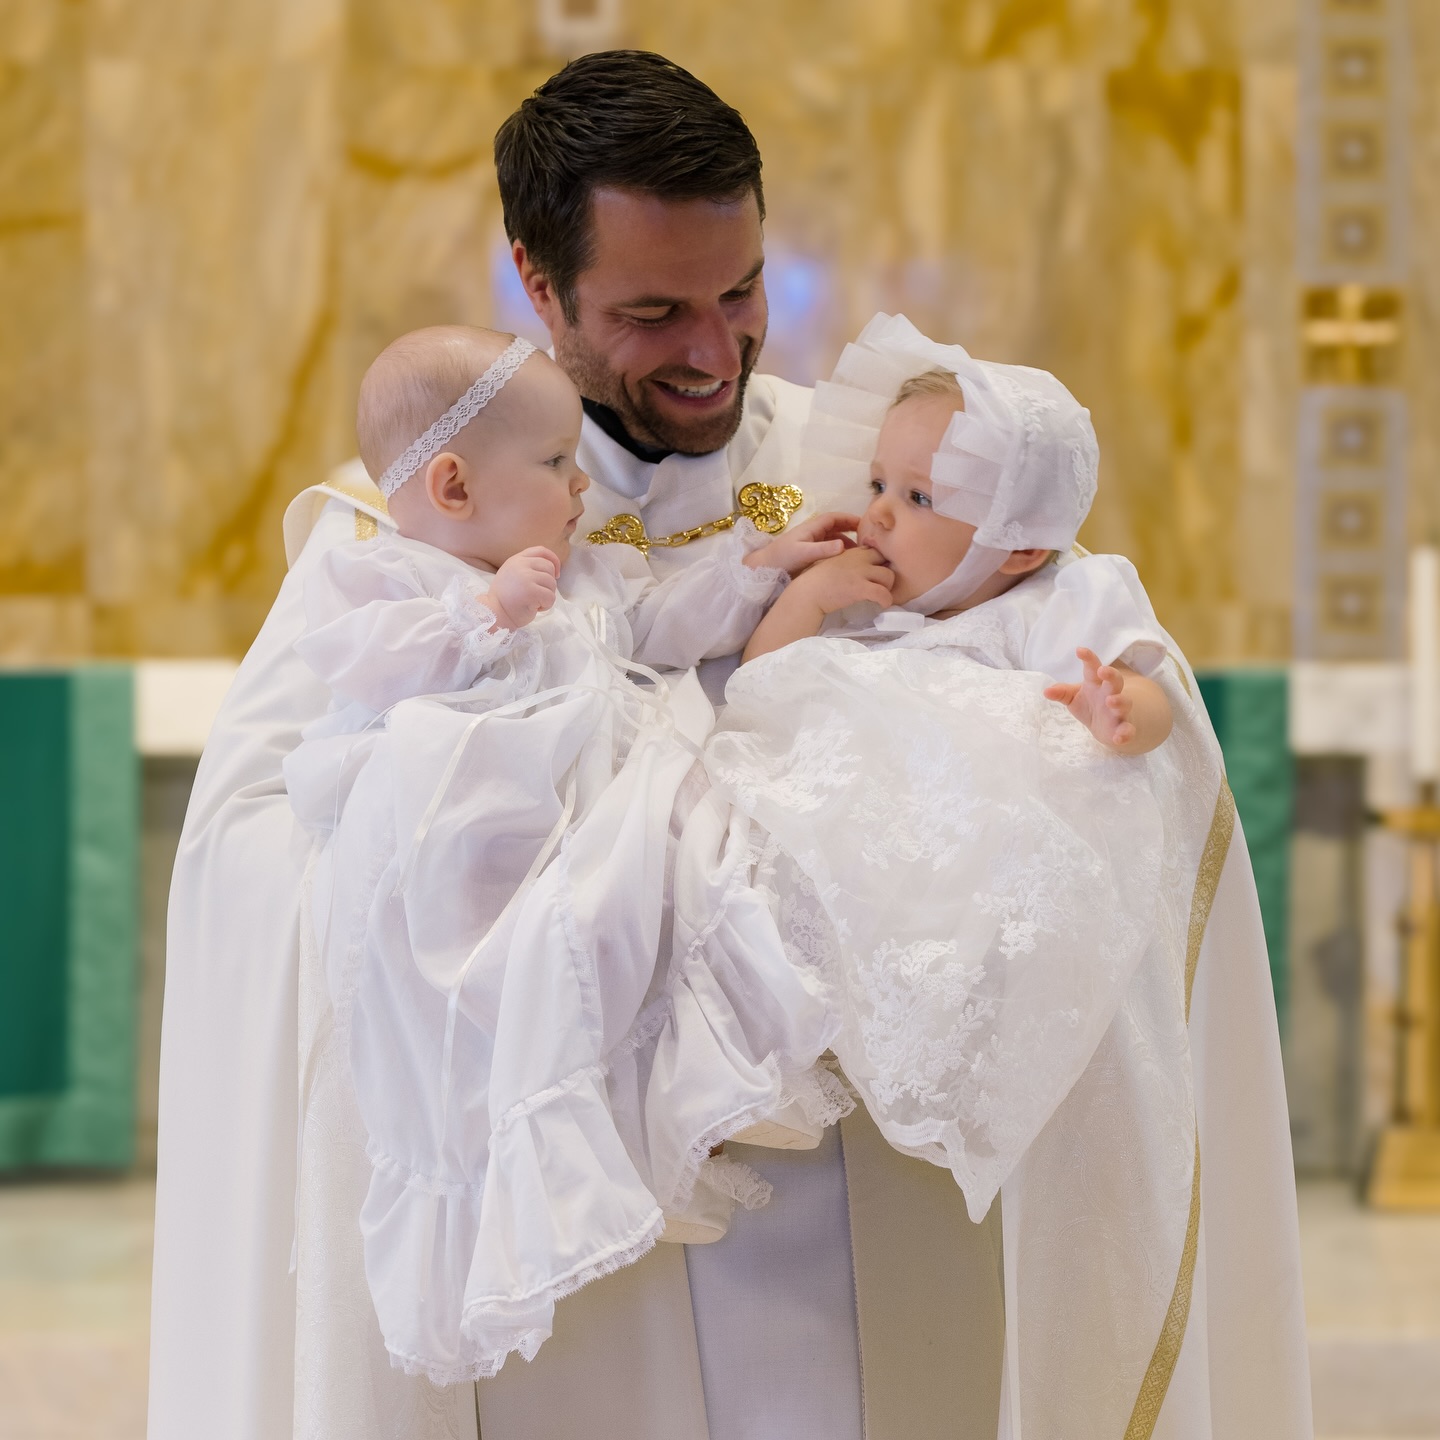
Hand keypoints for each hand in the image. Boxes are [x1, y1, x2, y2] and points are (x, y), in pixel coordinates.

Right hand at [487, 547, 558, 629]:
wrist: (494, 615)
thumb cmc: (506, 598)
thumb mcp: (513, 574)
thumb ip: (527, 567)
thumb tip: (552, 567)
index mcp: (516, 560)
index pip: (541, 551)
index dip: (554, 560)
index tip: (556, 574)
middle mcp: (520, 565)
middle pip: (549, 567)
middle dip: (549, 583)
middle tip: (538, 594)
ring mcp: (525, 577)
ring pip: (552, 583)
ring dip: (547, 595)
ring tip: (534, 602)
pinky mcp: (531, 591)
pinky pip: (550, 597)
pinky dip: (546, 605)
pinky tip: (534, 608)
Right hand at [740, 547, 895, 662]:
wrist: (807, 593)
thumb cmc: (815, 581)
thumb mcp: (831, 563)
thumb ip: (846, 561)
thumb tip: (857, 569)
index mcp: (851, 552)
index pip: (876, 550)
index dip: (880, 560)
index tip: (878, 571)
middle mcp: (859, 559)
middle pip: (886, 559)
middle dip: (888, 571)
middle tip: (883, 584)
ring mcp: (861, 573)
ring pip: (889, 576)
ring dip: (888, 587)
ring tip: (882, 595)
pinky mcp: (861, 589)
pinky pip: (884, 594)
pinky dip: (886, 600)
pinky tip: (881, 604)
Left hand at [744, 511, 859, 575]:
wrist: (763, 570)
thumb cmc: (782, 558)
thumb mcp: (803, 553)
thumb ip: (823, 549)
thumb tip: (844, 545)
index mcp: (811, 528)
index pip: (834, 518)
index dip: (849, 518)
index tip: (864, 523)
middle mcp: (812, 534)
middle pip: (835, 527)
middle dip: (851, 530)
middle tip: (867, 539)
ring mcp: (810, 544)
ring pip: (833, 539)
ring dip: (846, 543)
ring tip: (859, 553)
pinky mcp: (809, 555)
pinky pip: (828, 550)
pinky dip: (838, 553)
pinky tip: (845, 562)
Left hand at [1044, 647, 1139, 749]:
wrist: (1107, 727)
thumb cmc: (1090, 705)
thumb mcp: (1073, 698)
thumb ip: (1061, 693)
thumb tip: (1046, 691)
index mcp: (1096, 683)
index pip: (1093, 668)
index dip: (1088, 658)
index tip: (1079, 650)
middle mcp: (1110, 693)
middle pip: (1115, 681)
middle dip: (1111, 675)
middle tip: (1103, 671)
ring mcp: (1119, 711)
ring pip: (1124, 703)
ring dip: (1119, 701)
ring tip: (1111, 701)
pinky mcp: (1123, 728)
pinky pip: (1127, 730)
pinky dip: (1125, 733)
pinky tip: (1119, 737)